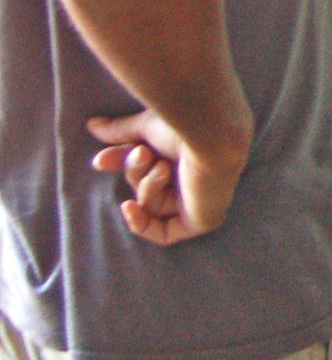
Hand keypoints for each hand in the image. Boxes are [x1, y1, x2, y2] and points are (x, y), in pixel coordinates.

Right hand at [88, 110, 248, 245]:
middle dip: (136, 172)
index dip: (121, 166)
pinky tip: (129, 207)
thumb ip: (121, 131)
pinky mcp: (203, 219)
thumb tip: (93, 126)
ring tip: (164, 166)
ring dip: (149, 185)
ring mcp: (200, 200)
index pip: (148, 168)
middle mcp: (196, 178)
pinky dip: (142, 224)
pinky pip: (163, 234)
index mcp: (188, 155)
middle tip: (143, 154)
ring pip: (152, 206)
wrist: (210, 132)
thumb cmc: (183, 124)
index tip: (100, 160)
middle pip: (146, 187)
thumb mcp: (145, 127)